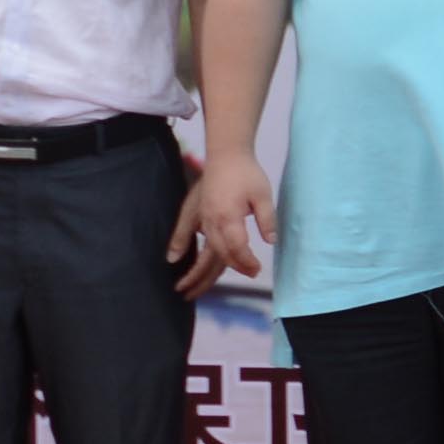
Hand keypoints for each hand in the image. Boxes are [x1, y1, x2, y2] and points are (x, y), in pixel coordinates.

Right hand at [180, 149, 276, 290]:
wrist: (226, 153)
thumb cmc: (246, 173)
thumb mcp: (263, 195)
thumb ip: (268, 219)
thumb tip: (272, 241)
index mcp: (229, 218)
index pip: (237, 248)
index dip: (246, 262)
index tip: (257, 269)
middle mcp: (212, 221)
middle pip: (218, 255)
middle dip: (230, 270)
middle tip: (248, 276)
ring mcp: (201, 217)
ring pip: (202, 249)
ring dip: (199, 271)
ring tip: (190, 290)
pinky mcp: (195, 211)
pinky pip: (184, 232)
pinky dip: (178, 245)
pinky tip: (172, 259)